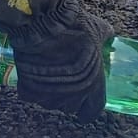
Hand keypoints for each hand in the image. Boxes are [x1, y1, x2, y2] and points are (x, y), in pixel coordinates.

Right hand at [6, 0, 112, 122]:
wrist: (42, 26)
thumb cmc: (73, 30)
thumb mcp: (96, 29)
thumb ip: (104, 36)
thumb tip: (108, 33)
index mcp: (92, 87)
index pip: (92, 110)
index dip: (88, 108)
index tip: (85, 104)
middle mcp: (71, 97)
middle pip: (70, 107)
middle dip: (69, 97)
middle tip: (66, 80)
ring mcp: (49, 97)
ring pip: (50, 102)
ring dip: (51, 93)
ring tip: (48, 74)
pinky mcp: (29, 92)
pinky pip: (31, 95)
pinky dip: (32, 87)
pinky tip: (33, 74)